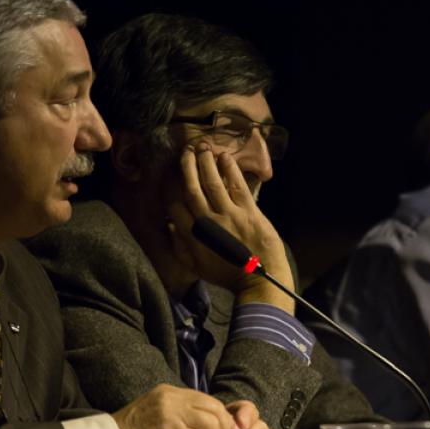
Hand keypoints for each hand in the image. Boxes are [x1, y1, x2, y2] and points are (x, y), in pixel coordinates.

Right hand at [167, 144, 293, 312]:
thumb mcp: (197, 267)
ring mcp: (229, 216)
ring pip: (212, 183)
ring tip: (202, 147)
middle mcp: (209, 223)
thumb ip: (180, 248)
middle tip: (185, 151)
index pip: (176, 208)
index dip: (172, 192)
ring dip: (205, 163)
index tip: (172, 179)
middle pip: (192, 189)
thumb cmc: (228, 275)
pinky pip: (237, 186)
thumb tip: (170, 226)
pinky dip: (229, 170)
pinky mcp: (249, 212)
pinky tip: (224, 157)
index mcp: (194, 237)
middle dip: (187, 167)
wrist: (260, 281)